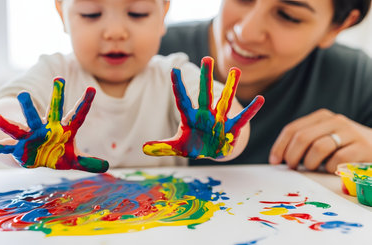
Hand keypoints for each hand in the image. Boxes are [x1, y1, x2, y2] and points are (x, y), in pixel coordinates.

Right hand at [0, 77, 108, 172]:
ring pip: (21, 126)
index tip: (92, 89)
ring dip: (9, 122)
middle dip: (55, 97)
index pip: (77, 115)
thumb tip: (106, 166)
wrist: (36, 155)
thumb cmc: (56, 153)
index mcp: (63, 129)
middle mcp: (47, 128)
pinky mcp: (18, 147)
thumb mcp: (73, 159)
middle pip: (51, 111)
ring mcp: (31, 136)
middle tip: (59, 80)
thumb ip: (88, 162)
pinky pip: (5, 148)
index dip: (85, 104)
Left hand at [143, 56, 263, 159]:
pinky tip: (260, 99)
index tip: (173, 70)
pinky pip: (243, 118)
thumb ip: (162, 147)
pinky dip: (252, 110)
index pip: (182, 100)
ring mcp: (220, 119)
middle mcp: (205, 114)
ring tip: (236, 70)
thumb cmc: (195, 145)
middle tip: (206, 58)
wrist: (212, 150)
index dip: (178, 87)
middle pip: (205, 93)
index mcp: (190, 117)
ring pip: (225, 100)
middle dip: (205, 78)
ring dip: (231, 87)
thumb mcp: (178, 147)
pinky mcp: (232, 128)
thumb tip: (144, 148)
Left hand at [269, 109, 371, 172]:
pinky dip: (330, 168)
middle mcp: (336, 121)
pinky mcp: (362, 148)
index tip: (275, 161)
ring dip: (310, 163)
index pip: (293, 129)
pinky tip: (332, 169)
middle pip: (303, 137)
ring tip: (313, 167)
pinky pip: (337, 160)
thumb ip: (305, 142)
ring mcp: (350, 133)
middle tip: (291, 167)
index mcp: (322, 117)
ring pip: (318, 148)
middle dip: (292, 155)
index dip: (280, 146)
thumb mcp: (325, 137)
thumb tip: (278, 158)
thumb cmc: (345, 146)